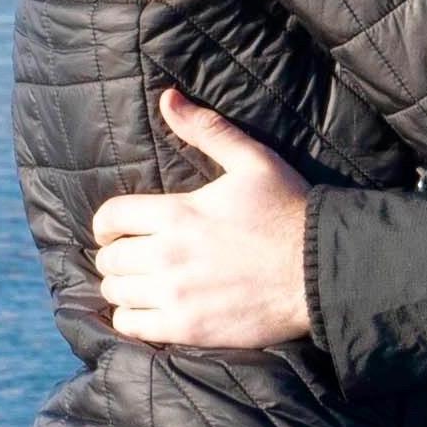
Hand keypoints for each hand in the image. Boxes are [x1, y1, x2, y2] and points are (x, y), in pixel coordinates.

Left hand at [90, 93, 313, 347]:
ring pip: (115, 293)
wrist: (320, 270)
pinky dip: (131, 319)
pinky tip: (149, 312)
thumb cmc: (289, 211)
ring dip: (122, 288)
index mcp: (177, 212)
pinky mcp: (188, 328)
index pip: (110, 217)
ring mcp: (176, 294)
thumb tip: (168, 98)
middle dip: (115, 255)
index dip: (106, 224)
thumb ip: (206, 130)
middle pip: (109, 259)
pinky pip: (132, 326)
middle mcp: (168, 254)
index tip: (116, 230)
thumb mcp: (252, 161)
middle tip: (133, 258)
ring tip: (140, 285)